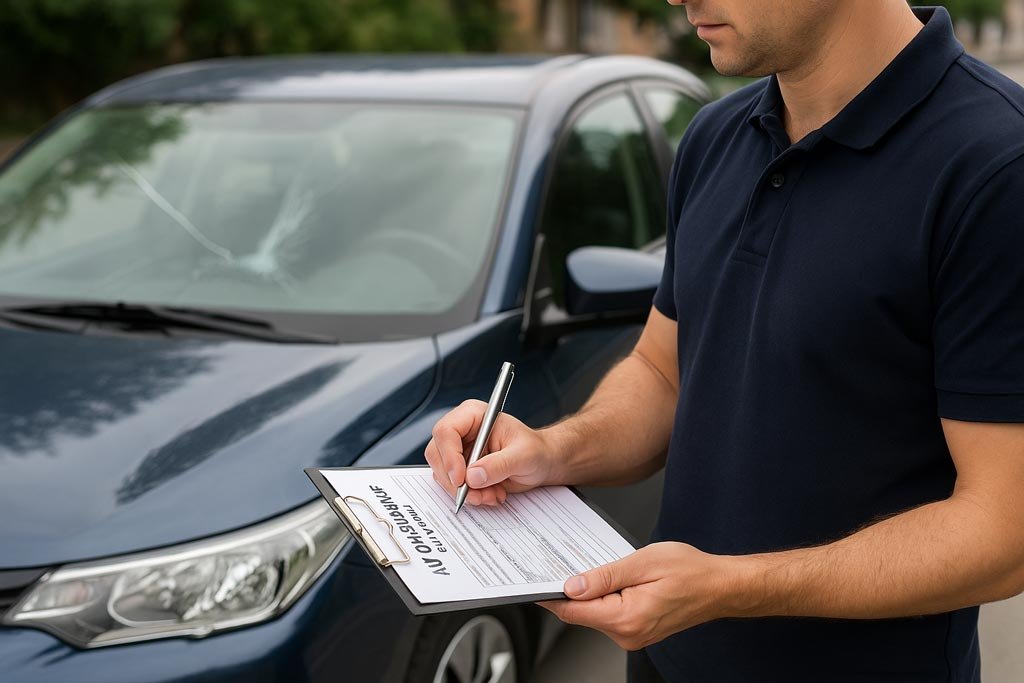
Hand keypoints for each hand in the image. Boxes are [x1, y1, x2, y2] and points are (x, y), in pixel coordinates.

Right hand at [423, 399, 557, 505]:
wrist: (542, 463)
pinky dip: (470, 496)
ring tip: (492, 494)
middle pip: (437, 454)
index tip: (461, 479)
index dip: (449, 456)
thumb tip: (473, 476)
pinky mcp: (461, 469)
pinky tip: (491, 494)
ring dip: (465, 491)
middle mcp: (462, 431)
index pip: (446, 431)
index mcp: (474, 415)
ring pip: (443, 474)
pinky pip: (453, 486)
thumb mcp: (523, 456)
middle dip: (455, 480)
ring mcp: (459, 451)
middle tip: (475, 494)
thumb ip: (499, 465)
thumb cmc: (535, 450)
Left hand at [538, 542, 743, 649]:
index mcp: (626, 617)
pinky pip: (610, 614)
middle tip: (566, 562)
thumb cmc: (690, 571)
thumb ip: (604, 576)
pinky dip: (606, 597)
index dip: (551, 596)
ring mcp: (633, 635)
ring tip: (604, 567)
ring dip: (592, 592)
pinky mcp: (638, 630)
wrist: (720, 586)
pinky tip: (615, 579)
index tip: (535, 584)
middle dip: (573, 589)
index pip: (574, 611)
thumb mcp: (642, 562)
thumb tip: (572, 585)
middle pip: (582, 612)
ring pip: (596, 613)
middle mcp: (627, 633)